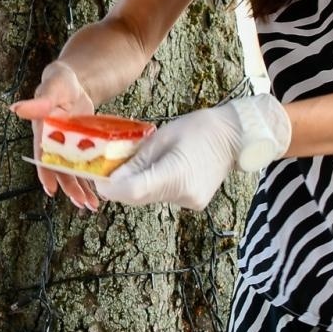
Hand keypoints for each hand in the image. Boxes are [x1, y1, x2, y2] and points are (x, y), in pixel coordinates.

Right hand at [10, 60, 98, 210]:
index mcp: (42, 131)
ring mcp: (66, 147)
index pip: (42, 155)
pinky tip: (97, 193)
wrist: (73, 83)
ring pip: (72, 172)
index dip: (46, 173)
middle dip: (69, 187)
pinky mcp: (79, 148)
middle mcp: (53, 143)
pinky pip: (84, 166)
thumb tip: (16, 108)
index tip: (51, 190)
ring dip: (81, 189)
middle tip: (81, 203)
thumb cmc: (59, 83)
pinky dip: (90, 180)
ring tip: (91, 205)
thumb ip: (38, 102)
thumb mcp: (52, 89)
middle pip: (59, 169)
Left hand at [96, 95, 289, 209]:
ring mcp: (189, 201)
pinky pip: (161, 196)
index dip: (110, 187)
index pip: (132, 191)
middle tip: (108, 167)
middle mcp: (183, 194)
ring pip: (148, 198)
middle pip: (137, 197)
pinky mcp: (193, 203)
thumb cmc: (199, 128)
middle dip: (118, 185)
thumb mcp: (161, 137)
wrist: (235, 136)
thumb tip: (109, 176)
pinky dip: (151, 185)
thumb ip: (135, 159)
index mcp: (176, 174)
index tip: (97, 176)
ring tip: (134, 163)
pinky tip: (156, 169)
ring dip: (135, 184)